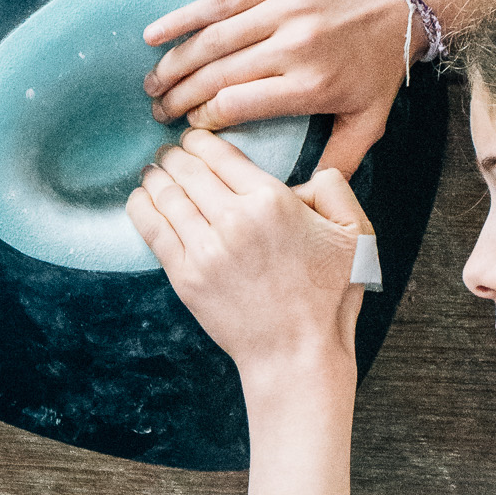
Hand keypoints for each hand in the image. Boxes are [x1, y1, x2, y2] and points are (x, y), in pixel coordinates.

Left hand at [126, 132, 369, 384]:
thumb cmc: (329, 298)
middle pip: (189, 169)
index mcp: (272, 201)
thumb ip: (335, 187)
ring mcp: (206, 250)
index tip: (193, 139)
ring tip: (153, 171)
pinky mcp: (186, 278)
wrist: (297, 355)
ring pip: (167, 195)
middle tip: (169, 152)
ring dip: (156, 177)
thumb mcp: (356, 233)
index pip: (221, 154)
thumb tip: (308, 174)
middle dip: (175, 154)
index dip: (200, 141)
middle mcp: (235, 220)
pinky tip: (139, 197)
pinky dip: (141, 207)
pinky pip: (153, 230)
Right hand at [141, 0, 414, 174]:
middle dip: (179, 97)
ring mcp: (282, 9)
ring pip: (212, 40)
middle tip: (157, 114)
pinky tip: (153, 36)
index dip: (203, 121)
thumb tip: (302, 198)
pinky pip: (219, 1)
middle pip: (217, 76)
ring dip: (174, 63)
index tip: (187, 131)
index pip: (236, 106)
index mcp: (310, 85)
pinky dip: (183, 18)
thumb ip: (336, 162)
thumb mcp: (369, 121)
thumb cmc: (381, 63)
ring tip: (151, 84)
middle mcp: (293, 46)